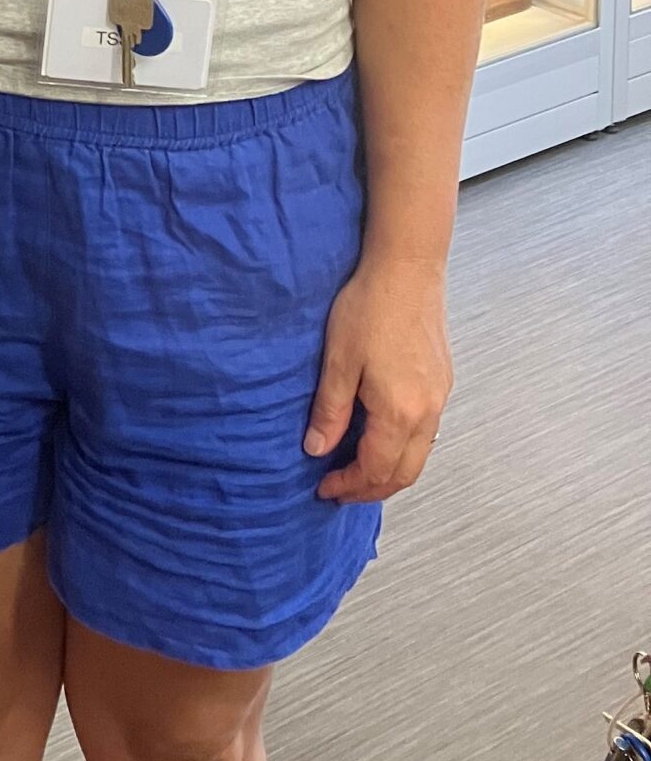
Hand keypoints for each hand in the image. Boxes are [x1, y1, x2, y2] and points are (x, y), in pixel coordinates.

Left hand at [306, 255, 453, 502]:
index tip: (324, 489)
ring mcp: (440, 398)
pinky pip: (427, 433)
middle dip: (372, 489)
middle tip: (341, 490)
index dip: (349, 486)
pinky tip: (382, 438)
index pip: (376, 470)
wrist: (407, 269)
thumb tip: (317, 450)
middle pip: (405, 474)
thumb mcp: (338, 360)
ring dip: (390, 471)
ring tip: (358, 470)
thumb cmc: (368, 308)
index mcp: (400, 413)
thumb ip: (330, 411)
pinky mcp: (443, 382)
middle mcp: (427, 413)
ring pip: (420, 456)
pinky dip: (404, 449)